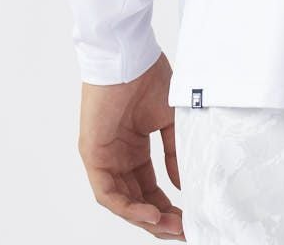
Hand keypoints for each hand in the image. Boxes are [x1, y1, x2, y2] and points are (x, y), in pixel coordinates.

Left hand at [78, 51, 184, 238]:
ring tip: (171, 228)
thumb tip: (182, 183)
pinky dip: (129, 207)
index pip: (150, 187)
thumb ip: (174, 152)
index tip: (189, 218)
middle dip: (160, 219)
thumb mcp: (169, 120)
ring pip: (122, 202)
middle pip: (137, 200)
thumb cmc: (149, 77)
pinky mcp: (93, 156)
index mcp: (134, 148)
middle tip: (182, 231)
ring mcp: (104, 159)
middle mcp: (117, 158)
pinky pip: (108, 193)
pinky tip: (151, 213)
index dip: (169, 205)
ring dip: (146, 219)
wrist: (130, 56)